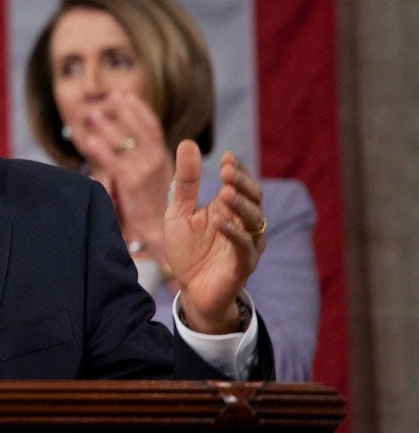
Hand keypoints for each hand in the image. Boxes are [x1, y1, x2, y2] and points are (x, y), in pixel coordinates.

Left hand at [71, 93, 172, 263]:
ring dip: (107, 124)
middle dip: (122, 109)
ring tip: (91, 114)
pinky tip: (89, 141)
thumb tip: (113, 148)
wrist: (158, 234)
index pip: (152, 126)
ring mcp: (145, 170)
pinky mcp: (131, 184)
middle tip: (107, 97)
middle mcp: (157, 160)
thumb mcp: (146, 180)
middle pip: (139, 126)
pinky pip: (113, 161)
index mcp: (162, 158)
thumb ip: (133, 163)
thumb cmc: (149, 210)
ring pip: (124, 140)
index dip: (138, 109)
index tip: (124, 95)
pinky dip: (100, 149)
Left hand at [164, 140, 266, 332]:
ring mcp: (246, 244)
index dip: (238, 170)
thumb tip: (188, 143)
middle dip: (242, 183)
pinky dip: (234, 234)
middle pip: (253, 198)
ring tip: (224, 193)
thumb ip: (186, 182)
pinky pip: (245, 247)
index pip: (241, 184)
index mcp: (228, 209)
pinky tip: (220, 221)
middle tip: (227, 171)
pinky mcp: (243, 265)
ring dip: (240, 205)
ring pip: (254, 220)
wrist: (190, 289)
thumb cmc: (187, 250)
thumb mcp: (179, 211)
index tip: (227, 157)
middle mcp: (243, 224)